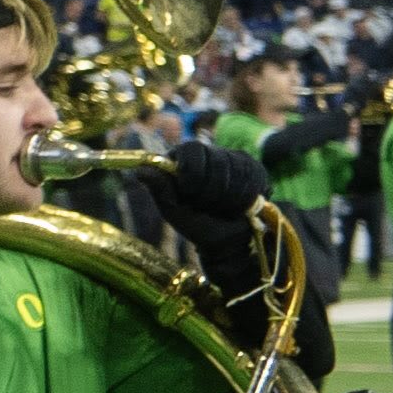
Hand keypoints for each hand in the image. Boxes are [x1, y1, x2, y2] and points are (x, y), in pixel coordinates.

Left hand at [147, 138, 268, 241]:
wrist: (228, 242)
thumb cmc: (196, 225)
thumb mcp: (173, 210)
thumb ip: (159, 188)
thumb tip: (139, 170)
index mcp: (184, 159)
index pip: (192, 149)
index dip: (192, 172)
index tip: (188, 192)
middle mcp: (209, 153)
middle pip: (217, 159)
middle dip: (211, 190)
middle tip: (207, 206)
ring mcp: (233, 158)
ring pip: (237, 169)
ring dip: (228, 196)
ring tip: (222, 208)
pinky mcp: (254, 168)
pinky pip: (253, 177)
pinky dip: (245, 197)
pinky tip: (239, 206)